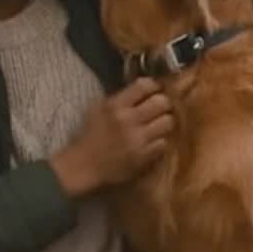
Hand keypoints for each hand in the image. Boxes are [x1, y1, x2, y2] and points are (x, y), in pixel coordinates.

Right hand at [51, 78, 174, 196]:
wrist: (84, 166)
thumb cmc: (90, 135)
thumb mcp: (99, 109)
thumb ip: (122, 98)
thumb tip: (146, 87)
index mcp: (115, 105)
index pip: (144, 85)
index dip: (154, 85)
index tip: (156, 90)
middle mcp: (128, 120)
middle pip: (162, 102)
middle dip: (164, 104)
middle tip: (162, 108)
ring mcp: (137, 139)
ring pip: (168, 122)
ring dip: (166, 122)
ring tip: (160, 125)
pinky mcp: (144, 156)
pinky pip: (164, 142)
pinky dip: (161, 141)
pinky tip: (154, 141)